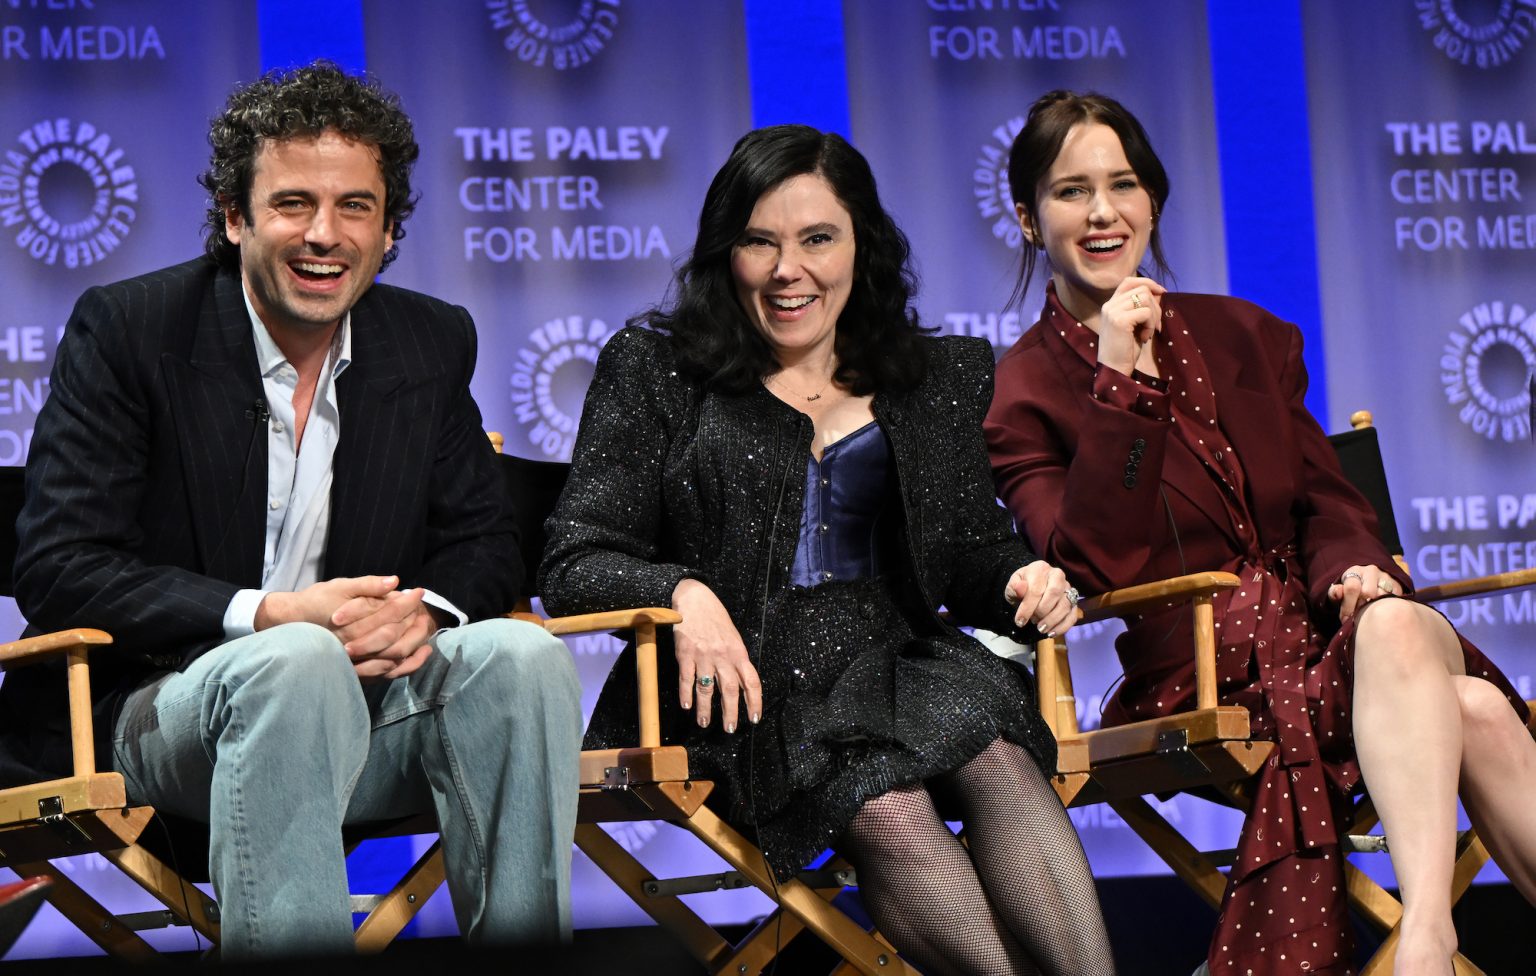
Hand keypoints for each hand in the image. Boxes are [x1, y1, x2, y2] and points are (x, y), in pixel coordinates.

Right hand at [255, 576, 435, 679]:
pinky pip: (388, 673)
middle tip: (425, 610)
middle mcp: (356, 645)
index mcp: (353, 623)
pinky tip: (419, 653)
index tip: (419, 592)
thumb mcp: (340, 587)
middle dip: (415, 623)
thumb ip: (368, 585)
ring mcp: (356, 661)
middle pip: (396, 637)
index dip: (407, 602)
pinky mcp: (357, 671)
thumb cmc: (316, 601)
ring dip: (415, 644)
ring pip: (395, 658)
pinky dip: (407, 665)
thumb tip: (395, 581)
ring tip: (426, 629)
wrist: (291, 624)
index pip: (389, 613)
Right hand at [671, 578, 762, 732]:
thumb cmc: (715, 618)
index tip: (754, 718)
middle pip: (730, 690)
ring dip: (705, 708)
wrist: (695, 598)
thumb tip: (740, 683)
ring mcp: (704, 655)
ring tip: (704, 722)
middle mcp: (723, 656)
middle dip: (731, 712)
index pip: (751, 682)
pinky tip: (687, 706)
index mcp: (739, 652)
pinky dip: (686, 694)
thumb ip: (736, 659)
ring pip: (706, 689)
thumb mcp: (733, 637)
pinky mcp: (685, 654)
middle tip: (730, 729)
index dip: (754, 702)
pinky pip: (686, 679)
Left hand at [1004, 561, 1079, 637]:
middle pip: (1054, 594)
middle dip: (1041, 612)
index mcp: (1041, 568)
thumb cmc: (1021, 587)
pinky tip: (1051, 633)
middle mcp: (1058, 576)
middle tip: (1032, 621)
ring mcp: (1068, 589)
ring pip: (1065, 605)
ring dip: (1052, 620)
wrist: (1030, 589)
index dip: (1027, 607)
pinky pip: (1072, 615)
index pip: (1036, 589)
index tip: (1020, 621)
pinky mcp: (1074, 602)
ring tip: (1040, 629)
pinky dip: (1063, 627)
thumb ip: (1015, 588)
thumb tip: (1021, 588)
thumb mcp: (1012, 586)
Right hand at [1096, 276, 1166, 375]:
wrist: (1114, 370)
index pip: (1129, 281)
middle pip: (1141, 289)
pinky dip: (1150, 324)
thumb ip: (1143, 308)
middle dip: (1156, 305)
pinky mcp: (1119, 320)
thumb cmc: (1125, 351)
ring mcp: (1113, 312)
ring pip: (1145, 298)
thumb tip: (1160, 292)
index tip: (1161, 292)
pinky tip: (1145, 337)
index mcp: (1110, 305)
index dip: (1147, 282)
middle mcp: (1109, 305)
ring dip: (1154, 315)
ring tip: (1148, 331)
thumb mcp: (1136, 325)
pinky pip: (1146, 312)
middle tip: (1156, 325)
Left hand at [1327, 563, 1400, 620]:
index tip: (1345, 619)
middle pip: (1368, 592)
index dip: (1347, 606)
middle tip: (1358, 614)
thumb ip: (1335, 593)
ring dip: (1374, 607)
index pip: (1352, 587)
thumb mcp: (1339, 591)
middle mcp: (1371, 571)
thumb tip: (1338, 591)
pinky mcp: (1398, 586)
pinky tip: (1380, 609)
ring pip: (1382, 596)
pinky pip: (1394, 600)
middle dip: (1361, 606)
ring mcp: (1386, 577)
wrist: (1370, 582)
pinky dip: (1386, 607)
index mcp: (1354, 571)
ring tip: (1369, 611)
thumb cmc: (1351, 591)